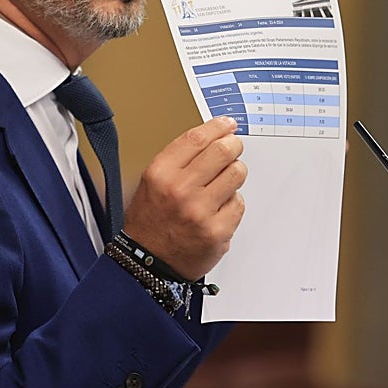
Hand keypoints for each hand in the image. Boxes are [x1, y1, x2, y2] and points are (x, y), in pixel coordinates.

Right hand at [122, 116, 246, 280]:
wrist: (147, 262)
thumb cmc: (150, 220)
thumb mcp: (151, 181)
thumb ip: (178, 159)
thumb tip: (211, 137)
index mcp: (161, 173)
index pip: (197, 138)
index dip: (217, 127)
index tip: (227, 124)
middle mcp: (180, 190)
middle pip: (222, 151)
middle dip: (233, 145)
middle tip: (233, 147)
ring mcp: (201, 211)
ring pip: (237, 173)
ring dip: (234, 173)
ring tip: (225, 181)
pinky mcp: (218, 231)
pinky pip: (239, 203)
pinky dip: (233, 202)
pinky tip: (219, 207)